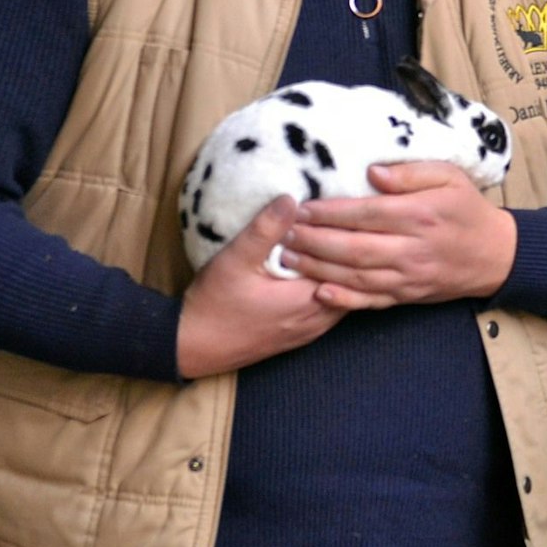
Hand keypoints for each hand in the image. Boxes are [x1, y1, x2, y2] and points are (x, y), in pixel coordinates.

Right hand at [176, 193, 343, 378]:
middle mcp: (318, 318)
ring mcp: (312, 331)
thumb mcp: (236, 259)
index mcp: (308, 299)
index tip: (340, 213)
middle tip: (344, 224)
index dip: (345, 236)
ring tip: (337, 242)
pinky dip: (334, 287)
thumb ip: (266, 229)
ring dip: (342, 271)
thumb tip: (293, 199)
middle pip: (352, 281)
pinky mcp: (303, 335)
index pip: (346, 263)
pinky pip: (332, 307)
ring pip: (345, 296)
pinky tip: (324, 270)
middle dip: (349, 253)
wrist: (194, 346)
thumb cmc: (214, 303)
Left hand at [278, 162, 516, 310]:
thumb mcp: (450, 177)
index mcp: (420, 215)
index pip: (366, 214)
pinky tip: (319, 293)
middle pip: (354, 248)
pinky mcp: (408, 295)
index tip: (301, 208)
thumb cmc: (468, 209)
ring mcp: (409, 276)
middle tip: (284, 234)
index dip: (330, 213)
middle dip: (314, 242)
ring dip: (319, 269)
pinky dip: (344, 300)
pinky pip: (371, 300)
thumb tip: (371, 172)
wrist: (495, 255)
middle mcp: (412, 249)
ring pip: (357, 276)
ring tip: (288, 259)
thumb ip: (411, 173)